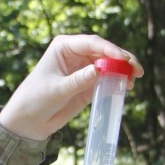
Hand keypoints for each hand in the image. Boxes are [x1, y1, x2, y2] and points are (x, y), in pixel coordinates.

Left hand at [0, 34, 142, 141]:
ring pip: (109, 65)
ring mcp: (83, 69)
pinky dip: (116, 83)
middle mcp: (76, 54)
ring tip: (134, 79)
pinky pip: (106, 80)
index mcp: (64, 47)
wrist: (28, 121)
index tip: (123, 59)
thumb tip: (99, 69)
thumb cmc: (35, 99)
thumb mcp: (56, 90)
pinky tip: (125, 88)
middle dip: (122, 59)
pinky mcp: (88, 85)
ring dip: (122, 71)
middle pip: (104, 52)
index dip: (110, 49)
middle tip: (136, 70)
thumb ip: (78, 80)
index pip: (91, 43)